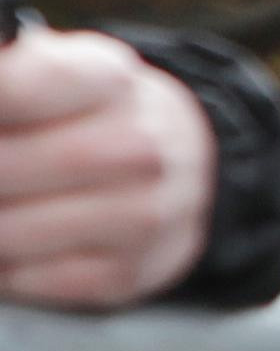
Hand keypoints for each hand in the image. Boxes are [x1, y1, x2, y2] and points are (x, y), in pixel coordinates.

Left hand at [0, 29, 214, 308]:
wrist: (189, 161)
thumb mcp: (66, 70)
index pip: (19, 85)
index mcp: (111, 80)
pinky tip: (13, 246)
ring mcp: (143, 212)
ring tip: (2, 201)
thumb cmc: (98, 116)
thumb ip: (14, 70)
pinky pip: (33, 280)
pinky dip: (7, 268)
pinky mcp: (132, 270)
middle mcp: (139, 145)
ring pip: (11, 232)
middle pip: (5, 167)